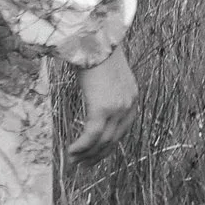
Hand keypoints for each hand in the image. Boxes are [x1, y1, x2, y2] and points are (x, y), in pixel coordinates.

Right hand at [67, 44, 137, 164]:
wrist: (95, 38)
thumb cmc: (97, 50)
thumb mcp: (108, 74)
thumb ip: (107, 89)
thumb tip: (96, 97)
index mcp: (132, 99)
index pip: (122, 132)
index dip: (108, 146)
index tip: (96, 155)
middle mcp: (128, 106)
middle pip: (113, 140)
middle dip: (97, 155)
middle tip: (84, 166)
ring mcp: (117, 109)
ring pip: (102, 141)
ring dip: (86, 154)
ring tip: (74, 163)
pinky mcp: (102, 109)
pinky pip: (91, 135)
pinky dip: (81, 146)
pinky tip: (71, 152)